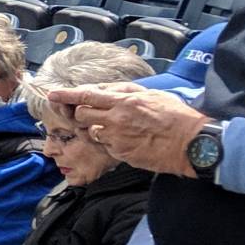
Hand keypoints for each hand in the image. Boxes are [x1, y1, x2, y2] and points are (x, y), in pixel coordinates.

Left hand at [49, 84, 209, 174]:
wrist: (191, 143)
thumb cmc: (176, 117)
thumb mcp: (152, 95)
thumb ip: (126, 92)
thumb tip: (106, 90)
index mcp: (125, 101)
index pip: (87, 95)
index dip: (66, 95)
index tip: (52, 94)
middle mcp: (116, 118)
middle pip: (82, 115)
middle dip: (83, 114)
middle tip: (97, 116)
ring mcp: (117, 138)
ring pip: (92, 132)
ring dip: (99, 130)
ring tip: (120, 130)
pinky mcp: (121, 153)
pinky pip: (106, 146)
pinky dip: (112, 144)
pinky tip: (129, 142)